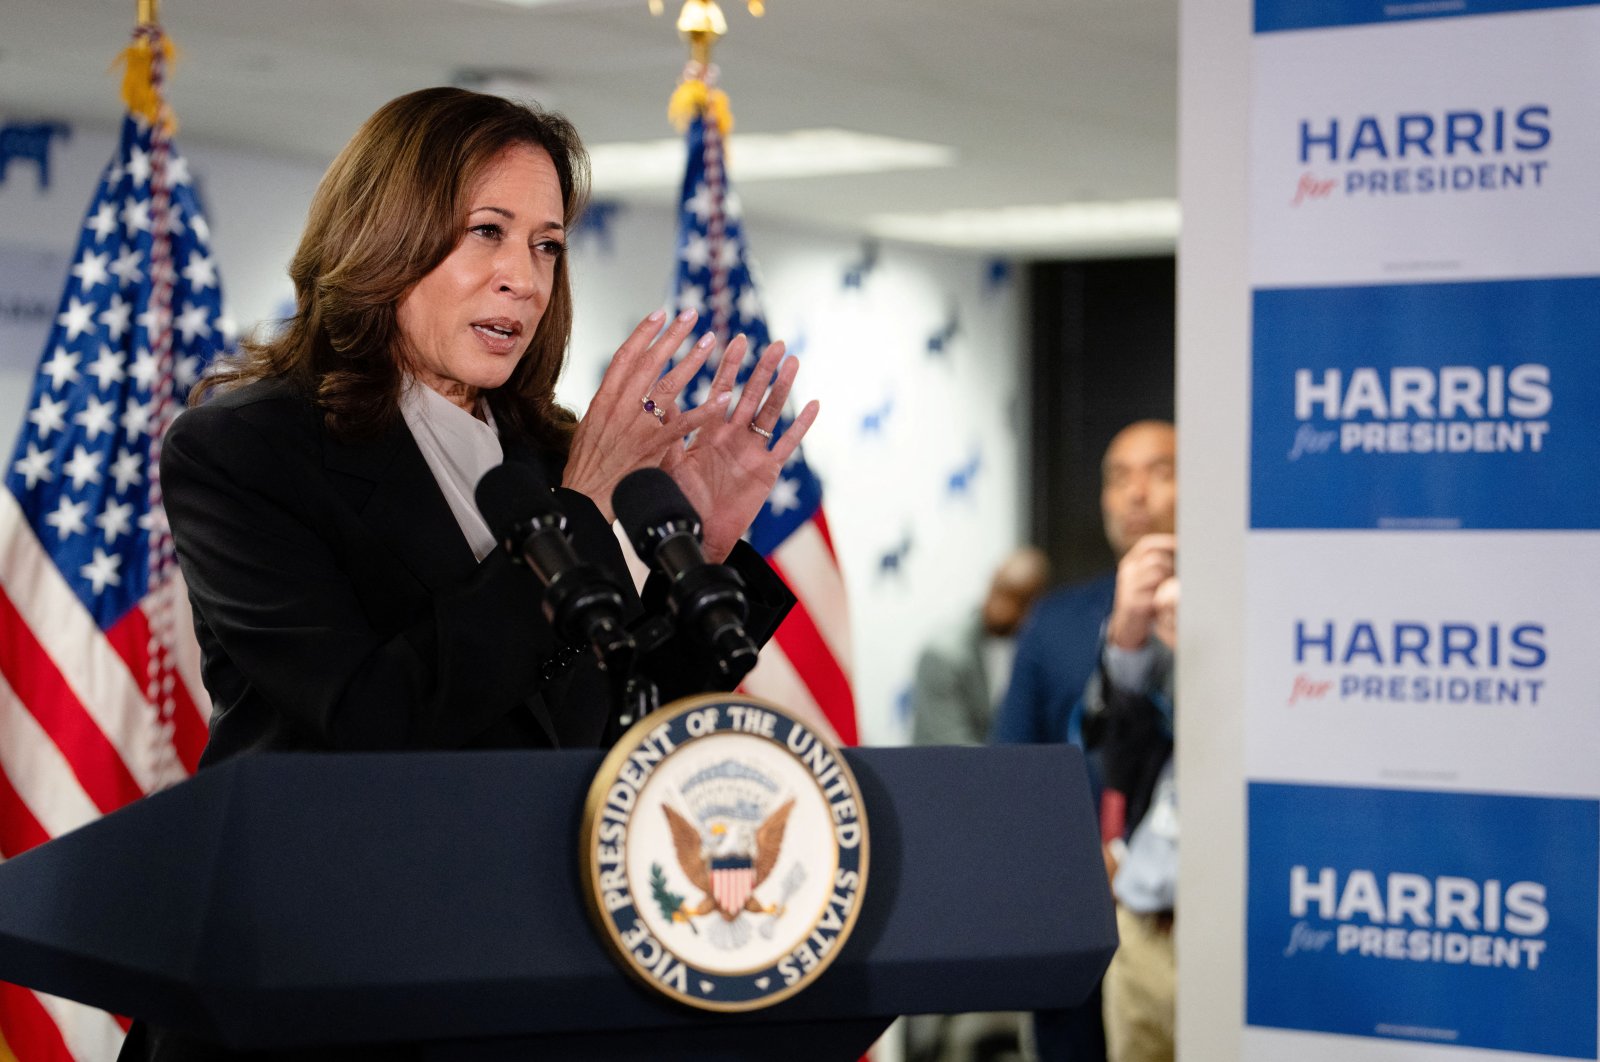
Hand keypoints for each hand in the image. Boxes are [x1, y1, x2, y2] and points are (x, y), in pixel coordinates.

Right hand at [561, 310, 732, 520]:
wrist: (587, 493)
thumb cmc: (587, 461)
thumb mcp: (592, 423)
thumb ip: (612, 401)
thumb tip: (624, 383)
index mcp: (604, 398)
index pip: (626, 356)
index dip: (644, 332)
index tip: (661, 314)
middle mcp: (621, 406)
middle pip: (650, 362)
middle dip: (672, 336)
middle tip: (692, 316)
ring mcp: (639, 425)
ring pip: (669, 385)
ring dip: (692, 361)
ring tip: (709, 341)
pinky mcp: (654, 445)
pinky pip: (685, 424)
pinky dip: (704, 410)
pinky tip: (724, 396)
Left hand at [661, 335, 819, 561]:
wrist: (694, 532)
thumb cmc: (678, 499)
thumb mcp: (670, 460)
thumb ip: (670, 429)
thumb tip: (658, 397)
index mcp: (710, 430)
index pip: (722, 390)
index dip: (730, 366)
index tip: (736, 339)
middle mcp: (733, 436)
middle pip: (752, 395)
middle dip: (763, 369)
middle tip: (776, 343)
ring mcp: (752, 451)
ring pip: (770, 412)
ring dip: (782, 387)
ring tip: (793, 362)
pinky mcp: (766, 471)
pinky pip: (786, 444)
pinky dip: (800, 425)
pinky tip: (813, 404)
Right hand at [1106, 533, 1175, 650]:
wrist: (1127, 627)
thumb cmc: (1146, 600)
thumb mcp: (1150, 580)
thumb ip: (1164, 566)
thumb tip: (1191, 553)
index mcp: (1131, 563)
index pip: (1147, 545)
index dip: (1167, 543)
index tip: (1184, 546)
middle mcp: (1127, 572)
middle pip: (1155, 559)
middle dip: (1172, 566)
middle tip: (1182, 577)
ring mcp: (1128, 588)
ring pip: (1156, 573)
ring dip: (1169, 581)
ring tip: (1174, 591)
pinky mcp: (1132, 603)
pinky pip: (1155, 594)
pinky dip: (1165, 597)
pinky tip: (1169, 602)